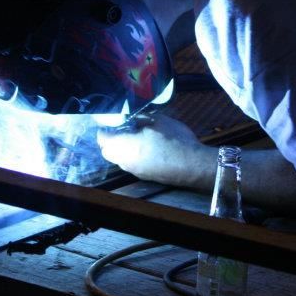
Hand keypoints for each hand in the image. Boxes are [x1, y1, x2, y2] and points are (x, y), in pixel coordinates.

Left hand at [96, 114, 210, 186]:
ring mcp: (134, 171)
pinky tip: (147, 149)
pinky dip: (132, 156)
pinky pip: (130, 165)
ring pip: (119, 160)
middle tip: (123, 130)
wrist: (192, 165)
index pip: (102, 138)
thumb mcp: (158, 121)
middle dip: (111, 141)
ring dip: (122, 150)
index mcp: (124, 145)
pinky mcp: (144, 176)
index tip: (113, 121)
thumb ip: (141, 118)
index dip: (105, 128)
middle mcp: (124, 161)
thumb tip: (133, 119)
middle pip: (107, 151)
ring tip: (137, 138)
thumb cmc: (174, 140)